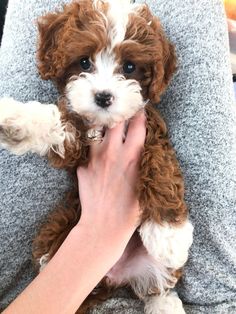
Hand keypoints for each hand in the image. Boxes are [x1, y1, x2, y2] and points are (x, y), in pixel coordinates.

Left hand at [77, 111, 145, 254]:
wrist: (104, 226)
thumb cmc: (131, 210)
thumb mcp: (146, 184)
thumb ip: (143, 163)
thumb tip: (141, 149)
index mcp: (132, 156)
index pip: (137, 125)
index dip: (139, 114)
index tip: (139, 107)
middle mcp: (113, 152)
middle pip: (116, 121)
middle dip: (120, 112)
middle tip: (121, 109)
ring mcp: (95, 158)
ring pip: (97, 130)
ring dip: (103, 125)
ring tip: (104, 122)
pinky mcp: (82, 167)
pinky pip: (86, 150)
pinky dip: (91, 145)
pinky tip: (93, 146)